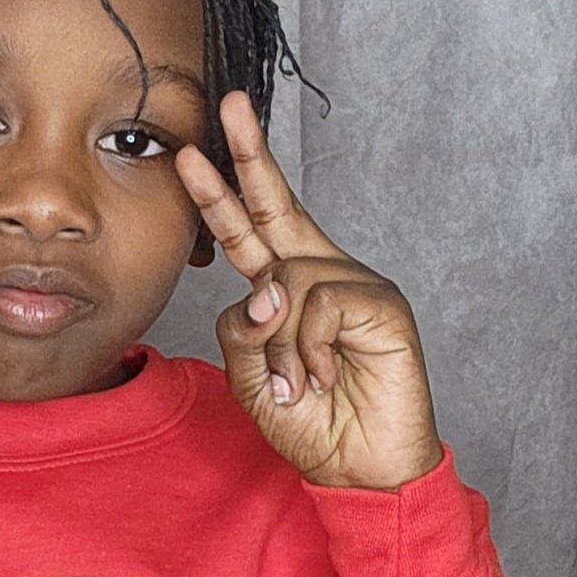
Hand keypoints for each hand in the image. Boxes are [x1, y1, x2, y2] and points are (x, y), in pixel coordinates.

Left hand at [175, 92, 442, 489]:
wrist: (360, 469)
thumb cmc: (308, 423)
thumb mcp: (250, 379)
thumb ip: (241, 331)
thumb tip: (261, 291)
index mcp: (286, 287)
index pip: (249, 226)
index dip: (223, 189)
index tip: (192, 149)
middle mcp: (321, 273)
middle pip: (279, 203)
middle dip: (250, 154)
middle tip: (228, 107)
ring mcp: (356, 285)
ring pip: (286, 280)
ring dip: (276, 344)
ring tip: (293, 384)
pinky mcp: (384, 306)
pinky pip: (320, 305)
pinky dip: (307, 349)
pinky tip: (321, 378)